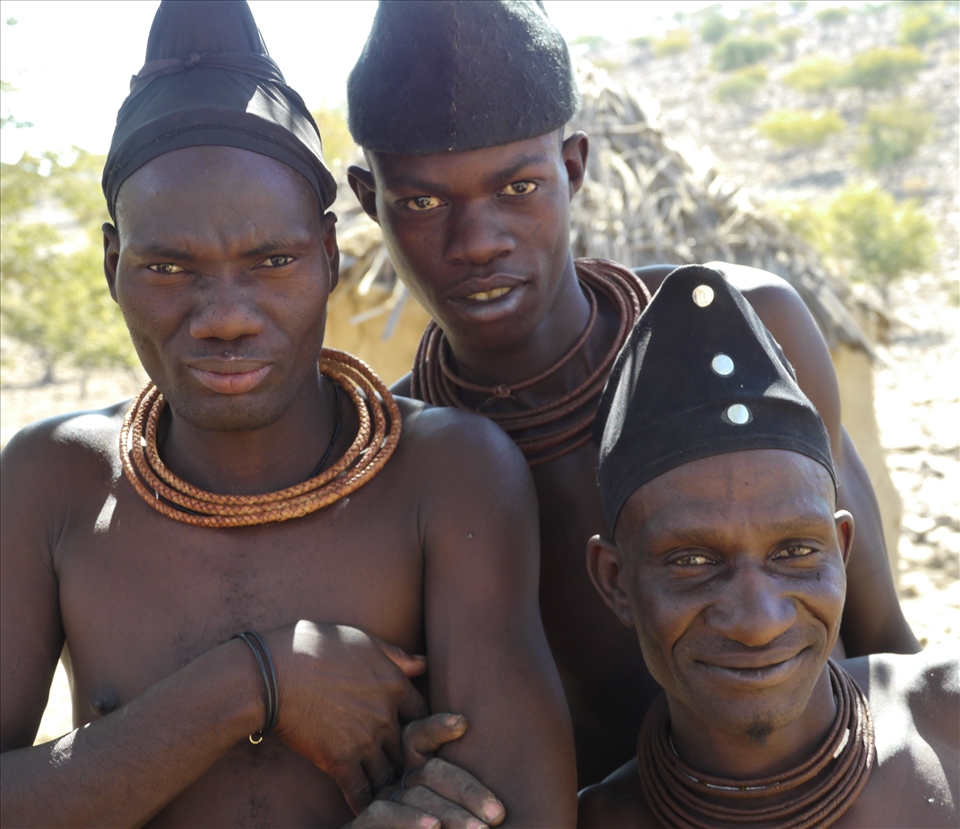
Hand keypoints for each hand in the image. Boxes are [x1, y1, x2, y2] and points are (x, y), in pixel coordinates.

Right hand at [261, 621, 428, 813]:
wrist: (274, 672)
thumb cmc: (314, 646)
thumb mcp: (362, 641)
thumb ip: (395, 656)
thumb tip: (424, 664)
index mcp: (394, 684)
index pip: (422, 713)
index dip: (418, 725)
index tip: (411, 734)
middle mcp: (386, 715)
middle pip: (408, 747)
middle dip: (406, 759)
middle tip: (405, 772)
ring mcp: (365, 740)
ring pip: (389, 773)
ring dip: (389, 785)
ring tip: (390, 796)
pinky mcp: (340, 760)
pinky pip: (361, 791)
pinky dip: (365, 803)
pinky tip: (368, 813)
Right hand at [375, 713, 506, 827]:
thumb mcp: (450, 825)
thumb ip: (467, 817)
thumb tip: (500, 812)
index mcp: (414, 781)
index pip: (420, 741)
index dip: (436, 728)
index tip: (463, 724)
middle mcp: (392, 787)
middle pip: (427, 771)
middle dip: (466, 789)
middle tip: (498, 815)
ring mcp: (374, 807)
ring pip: (411, 795)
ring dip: (449, 813)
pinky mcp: (356, 828)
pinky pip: (379, 815)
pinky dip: (408, 821)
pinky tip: (432, 828)